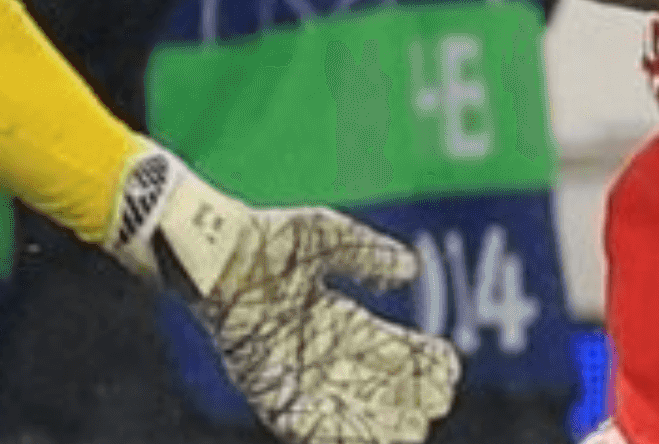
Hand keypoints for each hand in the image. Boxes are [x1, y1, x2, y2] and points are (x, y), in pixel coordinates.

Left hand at [112, 150, 458, 443]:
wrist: (211, 249)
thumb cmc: (264, 239)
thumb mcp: (325, 235)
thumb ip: (365, 251)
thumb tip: (411, 270)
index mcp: (344, 323)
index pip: (398, 355)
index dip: (428, 365)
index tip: (447, 368)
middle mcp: (324, 354)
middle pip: (379, 392)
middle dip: (410, 403)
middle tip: (429, 406)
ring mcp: (294, 371)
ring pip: (346, 413)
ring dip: (376, 426)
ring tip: (405, 434)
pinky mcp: (262, 382)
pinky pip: (294, 418)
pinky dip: (322, 430)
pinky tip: (348, 435)